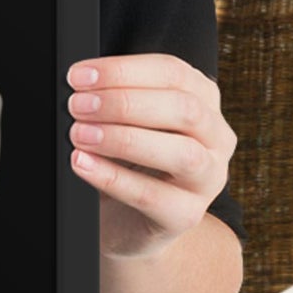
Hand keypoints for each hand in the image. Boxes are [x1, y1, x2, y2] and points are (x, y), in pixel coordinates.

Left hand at [66, 53, 237, 259]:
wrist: (128, 221)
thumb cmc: (129, 161)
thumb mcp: (127, 122)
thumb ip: (113, 98)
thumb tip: (78, 83)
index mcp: (203, 101)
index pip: (172, 72)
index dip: (124, 71)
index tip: (79, 76)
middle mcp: (215, 137)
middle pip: (183, 108)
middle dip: (123, 103)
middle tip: (78, 105)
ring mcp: (207, 179)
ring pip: (181, 153)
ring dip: (124, 139)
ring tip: (80, 135)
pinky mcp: (186, 214)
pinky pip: (152, 196)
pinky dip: (112, 178)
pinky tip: (83, 164)